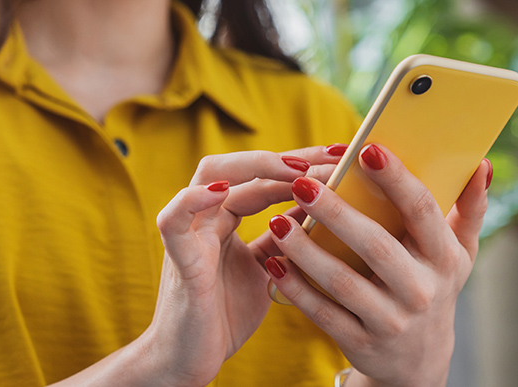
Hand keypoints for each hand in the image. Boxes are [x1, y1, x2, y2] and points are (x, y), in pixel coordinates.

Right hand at [143, 145, 345, 385]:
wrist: (190, 362)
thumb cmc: (225, 317)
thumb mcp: (267, 270)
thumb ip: (284, 238)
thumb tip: (322, 208)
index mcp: (226, 219)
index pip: (264, 177)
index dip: (302, 164)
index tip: (343, 157)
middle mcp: (206, 218)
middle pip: (241, 166)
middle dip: (288, 157)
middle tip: (332, 156)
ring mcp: (190, 234)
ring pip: (209, 176)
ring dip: (254, 167)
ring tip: (296, 168)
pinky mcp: (178, 260)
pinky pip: (174, 220)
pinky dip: (193, 200)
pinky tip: (222, 190)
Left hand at [265, 143, 490, 386]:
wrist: (419, 361)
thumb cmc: (434, 286)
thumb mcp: (459, 254)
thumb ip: (470, 209)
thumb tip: (480, 164)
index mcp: (443, 257)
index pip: (421, 211)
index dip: (397, 179)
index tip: (368, 150)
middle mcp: (420, 289)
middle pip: (376, 245)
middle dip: (337, 212)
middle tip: (302, 182)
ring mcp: (390, 320)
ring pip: (343, 282)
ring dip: (307, 251)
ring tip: (277, 221)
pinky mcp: (361, 341)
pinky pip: (324, 313)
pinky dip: (297, 289)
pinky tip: (274, 264)